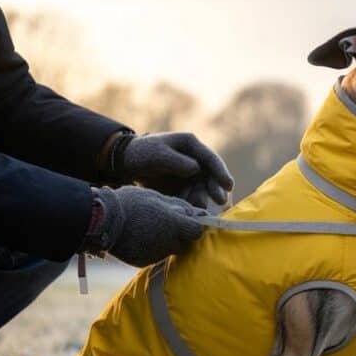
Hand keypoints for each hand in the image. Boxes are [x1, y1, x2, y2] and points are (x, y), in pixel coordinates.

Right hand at [85, 186, 207, 266]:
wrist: (101, 220)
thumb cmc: (130, 203)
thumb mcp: (156, 197)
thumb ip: (178, 206)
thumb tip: (197, 212)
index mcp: (174, 225)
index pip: (197, 231)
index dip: (195, 225)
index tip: (189, 220)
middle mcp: (168, 243)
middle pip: (184, 242)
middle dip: (180, 234)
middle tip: (165, 223)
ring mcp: (156, 254)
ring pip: (169, 249)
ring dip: (165, 241)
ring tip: (149, 228)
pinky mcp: (143, 261)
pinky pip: (153, 255)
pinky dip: (150, 248)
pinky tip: (138, 237)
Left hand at [114, 132, 233, 207]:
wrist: (126, 163)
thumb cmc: (142, 153)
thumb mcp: (157, 153)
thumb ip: (176, 161)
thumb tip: (196, 169)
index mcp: (191, 145)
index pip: (211, 159)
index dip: (221, 172)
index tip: (228, 186)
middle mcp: (195, 160)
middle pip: (211, 176)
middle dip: (215, 189)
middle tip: (220, 202)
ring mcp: (191, 175)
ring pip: (202, 189)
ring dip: (201, 199)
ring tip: (194, 207)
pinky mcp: (185, 187)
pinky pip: (192, 197)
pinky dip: (191, 204)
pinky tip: (187, 210)